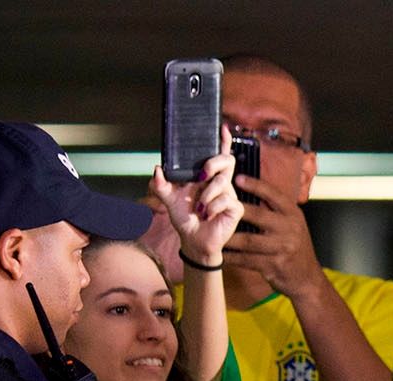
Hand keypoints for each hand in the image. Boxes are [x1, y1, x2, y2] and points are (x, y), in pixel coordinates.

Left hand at [150, 127, 242, 266]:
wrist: (192, 241)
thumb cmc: (184, 218)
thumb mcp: (168, 199)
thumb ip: (160, 184)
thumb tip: (157, 169)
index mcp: (206, 176)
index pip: (217, 154)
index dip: (222, 140)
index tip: (221, 127)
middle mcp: (220, 182)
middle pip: (226, 160)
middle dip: (213, 163)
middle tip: (201, 175)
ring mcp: (229, 195)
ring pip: (223, 182)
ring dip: (207, 195)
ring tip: (200, 208)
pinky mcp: (235, 208)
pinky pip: (226, 200)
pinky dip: (213, 207)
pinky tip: (208, 215)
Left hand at [224, 175, 327, 298]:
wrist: (306, 278)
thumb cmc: (294, 246)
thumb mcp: (293, 224)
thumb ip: (276, 210)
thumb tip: (251, 190)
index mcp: (293, 214)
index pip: (274, 195)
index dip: (255, 185)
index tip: (237, 178)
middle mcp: (289, 229)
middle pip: (257, 215)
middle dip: (234, 210)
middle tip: (214, 205)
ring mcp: (282, 248)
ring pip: (248, 240)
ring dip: (228, 237)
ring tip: (212, 232)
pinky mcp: (273, 266)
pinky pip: (246, 260)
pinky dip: (231, 257)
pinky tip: (220, 254)